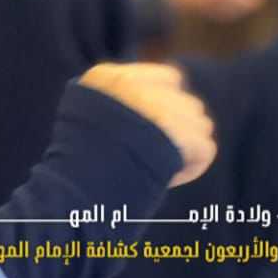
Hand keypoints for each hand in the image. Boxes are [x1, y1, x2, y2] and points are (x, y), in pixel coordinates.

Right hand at [79, 63, 216, 187]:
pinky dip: (191, 167)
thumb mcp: (89, 121)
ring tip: (156, 167)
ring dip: (185, 148)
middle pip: (187, 103)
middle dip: (178, 131)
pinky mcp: (179, 135)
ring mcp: (158, 108)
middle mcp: (133, 85)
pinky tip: (167, 178)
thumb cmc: (79, 169)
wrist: (71, 199)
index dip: (166, 109)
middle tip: (153, 156)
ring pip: (199, 124)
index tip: (149, 136)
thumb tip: (172, 86)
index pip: (169, 79)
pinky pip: (205, 149)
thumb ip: (124, 102)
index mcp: (105, 79)